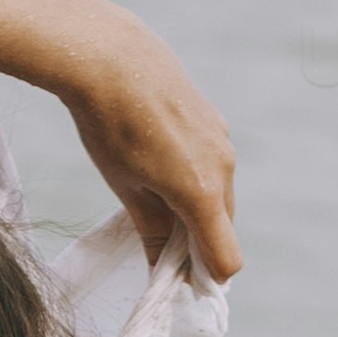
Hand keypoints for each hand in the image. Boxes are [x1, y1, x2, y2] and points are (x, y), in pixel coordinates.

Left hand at [59, 19, 240, 285]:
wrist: (111, 57)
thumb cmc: (111, 127)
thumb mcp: (127, 189)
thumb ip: (153, 232)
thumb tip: (164, 266)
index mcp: (202, 193)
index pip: (226, 259)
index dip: (204, 277)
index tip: (175, 280)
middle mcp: (223, 167)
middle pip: (223, 227)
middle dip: (198, 243)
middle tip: (158, 243)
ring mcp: (221, 141)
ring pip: (219, 194)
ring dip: (195, 208)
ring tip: (151, 194)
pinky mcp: (214, 121)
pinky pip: (213, 166)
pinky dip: (195, 179)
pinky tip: (158, 162)